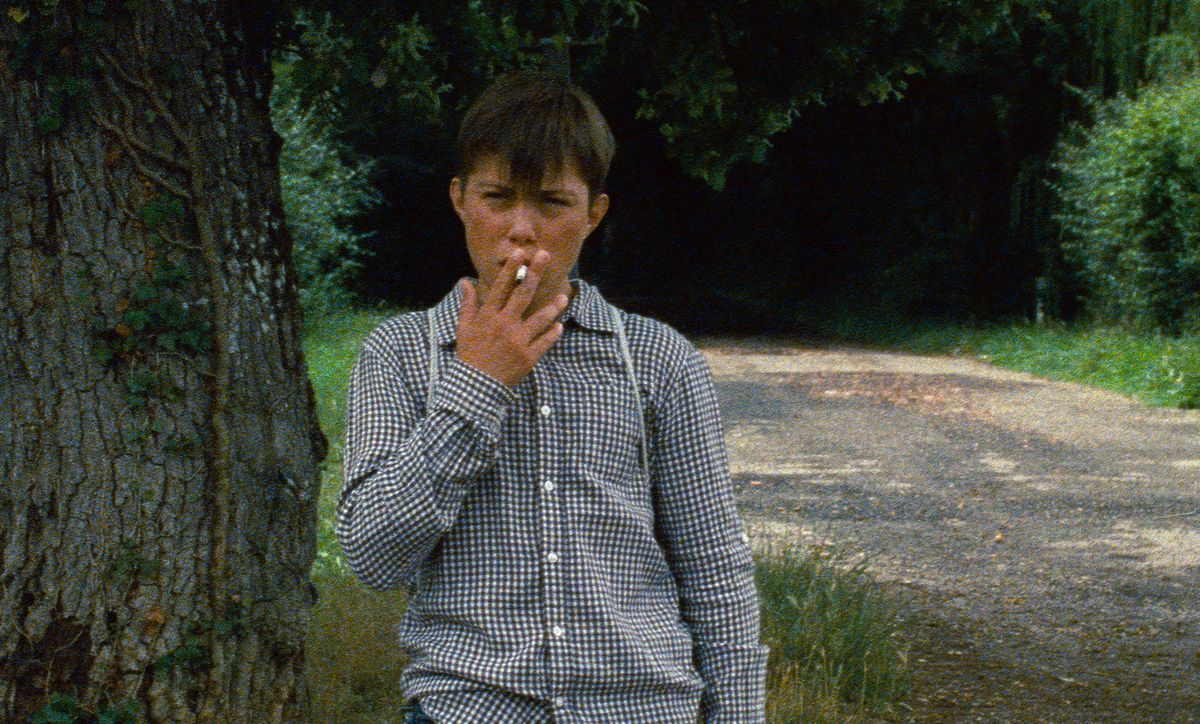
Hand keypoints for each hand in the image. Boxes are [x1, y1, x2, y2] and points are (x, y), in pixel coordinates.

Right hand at [455, 250, 568, 387]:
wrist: (476, 385)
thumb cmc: (469, 354)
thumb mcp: (464, 327)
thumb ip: (468, 303)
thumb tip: (465, 281)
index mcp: (488, 316)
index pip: (501, 287)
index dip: (512, 269)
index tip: (521, 252)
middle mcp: (505, 325)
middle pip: (524, 294)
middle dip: (535, 273)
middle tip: (546, 256)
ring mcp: (519, 341)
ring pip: (541, 318)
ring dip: (554, 306)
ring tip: (564, 297)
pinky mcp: (529, 357)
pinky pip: (545, 341)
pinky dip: (553, 333)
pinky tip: (559, 325)